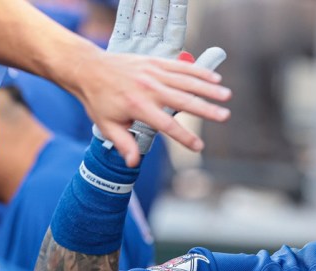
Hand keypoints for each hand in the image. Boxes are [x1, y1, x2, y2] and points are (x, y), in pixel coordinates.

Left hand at [84, 0, 230, 165]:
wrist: (88, 68)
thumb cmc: (98, 100)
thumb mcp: (106, 126)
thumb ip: (123, 143)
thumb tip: (134, 163)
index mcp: (137, 106)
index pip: (166, 124)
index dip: (184, 136)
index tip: (199, 146)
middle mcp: (148, 88)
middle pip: (183, 100)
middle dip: (206, 109)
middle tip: (225, 116)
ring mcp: (154, 73)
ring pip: (186, 81)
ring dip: (208, 89)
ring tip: (227, 96)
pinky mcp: (156, 62)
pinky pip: (181, 67)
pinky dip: (198, 72)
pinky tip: (215, 77)